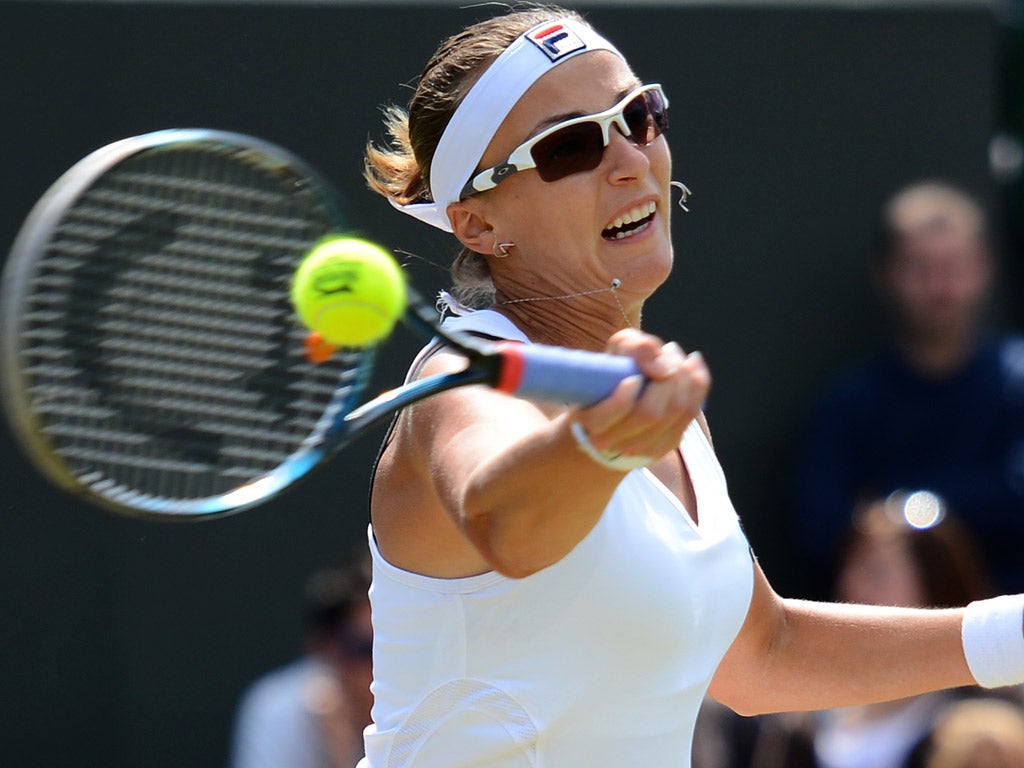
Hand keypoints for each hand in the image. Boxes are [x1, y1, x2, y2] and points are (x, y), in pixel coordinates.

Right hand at [572, 328, 709, 460]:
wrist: (623, 396)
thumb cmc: (617, 369)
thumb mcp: (619, 348)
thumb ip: (637, 349)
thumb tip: (664, 369)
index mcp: (594, 421)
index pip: (615, 415)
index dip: (625, 396)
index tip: (634, 377)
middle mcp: (617, 442)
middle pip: (651, 414)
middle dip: (666, 378)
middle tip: (665, 352)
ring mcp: (645, 448)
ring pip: (677, 412)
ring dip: (684, 377)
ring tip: (675, 356)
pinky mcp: (668, 443)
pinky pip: (692, 412)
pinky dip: (697, 384)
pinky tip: (690, 366)